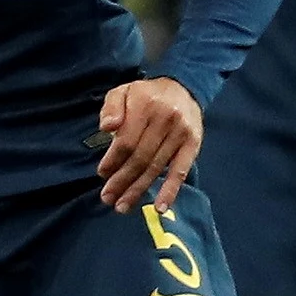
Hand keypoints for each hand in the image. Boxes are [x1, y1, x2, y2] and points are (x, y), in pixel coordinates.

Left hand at [95, 75, 202, 211]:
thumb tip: (107, 127)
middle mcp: (165, 120)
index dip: (113, 160)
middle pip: (140, 157)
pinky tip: (160, 207)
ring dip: (139, 190)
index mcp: (145, 106)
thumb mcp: (123, 91)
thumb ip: (112, 107)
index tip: (102, 174)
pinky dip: (170, 191)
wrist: (183, 87)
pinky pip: (181, 171)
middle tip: (108, 198)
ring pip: (156, 167)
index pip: (126, 140)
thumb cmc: (146, 94)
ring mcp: (181, 133)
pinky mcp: (193, 144)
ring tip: (123, 206)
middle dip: (122, 181)